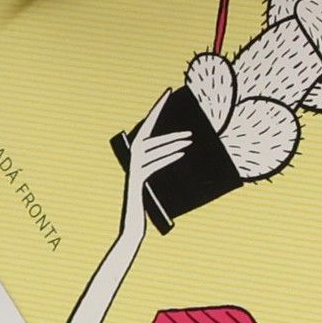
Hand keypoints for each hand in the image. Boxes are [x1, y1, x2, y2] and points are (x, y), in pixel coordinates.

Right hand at [122, 93, 191, 237]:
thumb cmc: (146, 210)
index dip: (156, 110)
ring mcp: (132, 173)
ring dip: (170, 143)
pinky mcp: (136, 183)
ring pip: (150, 152)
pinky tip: (181, 154)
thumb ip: (159, 166)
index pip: (146, 130)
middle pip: (147, 140)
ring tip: (190, 140)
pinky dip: (165, 158)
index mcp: (135, 160)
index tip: (166, 92)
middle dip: (165, 130)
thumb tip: (177, 150)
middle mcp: (131, 163)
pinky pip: (151, 166)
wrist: (132, 229)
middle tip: (185, 125)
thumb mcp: (155, 183)